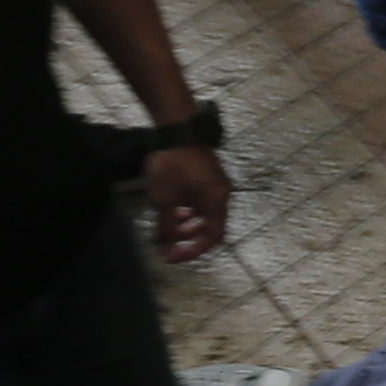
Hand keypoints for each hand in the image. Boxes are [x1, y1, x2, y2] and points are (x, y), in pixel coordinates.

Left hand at [138, 142, 231, 261]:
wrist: (177, 129)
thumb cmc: (172, 165)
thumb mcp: (163, 200)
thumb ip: (166, 228)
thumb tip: (166, 249)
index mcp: (216, 201)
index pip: (213, 237)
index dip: (193, 251)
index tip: (172, 256)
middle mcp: (221, 194)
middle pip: (211, 226)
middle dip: (189, 239)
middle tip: (168, 245)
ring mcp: (215, 184)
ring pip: (205, 214)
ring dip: (188, 225)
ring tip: (168, 227)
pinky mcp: (207, 176)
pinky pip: (202, 201)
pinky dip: (189, 211)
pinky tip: (173, 209)